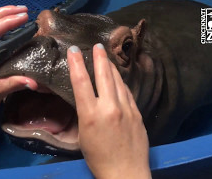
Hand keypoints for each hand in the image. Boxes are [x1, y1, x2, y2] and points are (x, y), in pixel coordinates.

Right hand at [67, 44, 150, 178]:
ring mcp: (126, 109)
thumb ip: (85, 113)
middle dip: (99, 58)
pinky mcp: (137, 113)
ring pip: (118, 81)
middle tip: (97, 46)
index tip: (74, 51)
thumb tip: (87, 98)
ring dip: (111, 68)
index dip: (76, 64)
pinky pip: (128, 92)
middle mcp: (109, 107)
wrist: (126, 173)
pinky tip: (119, 77)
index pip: (81, 82)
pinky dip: (121, 82)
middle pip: (103, 75)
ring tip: (106, 58)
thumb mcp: (83, 136)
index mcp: (91, 115)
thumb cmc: (99, 158)